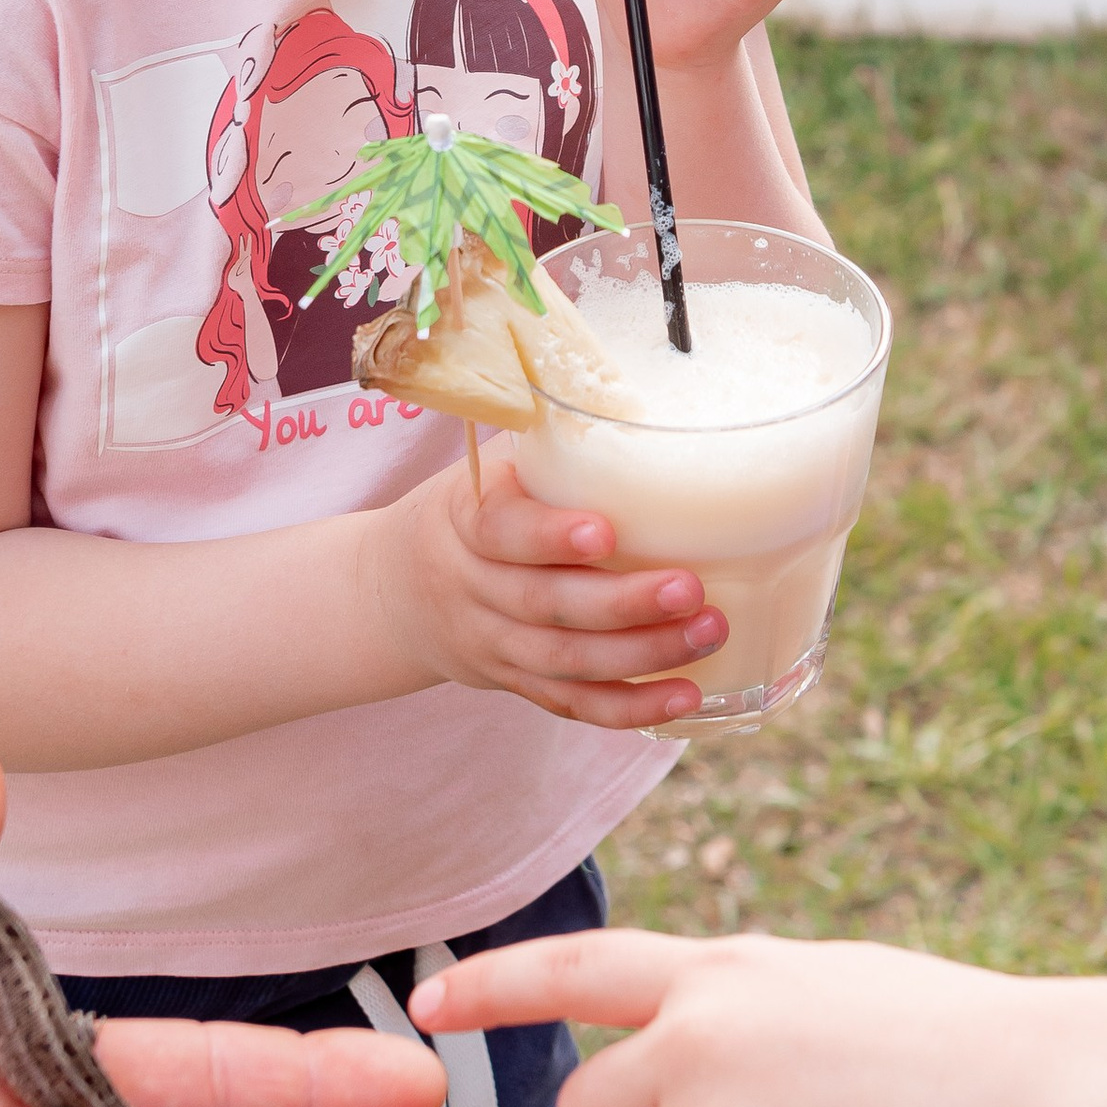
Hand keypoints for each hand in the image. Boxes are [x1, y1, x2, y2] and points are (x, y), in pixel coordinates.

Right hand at [383, 445, 727, 727]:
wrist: (399, 588)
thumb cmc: (477, 507)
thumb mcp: (493, 467)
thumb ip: (555, 446)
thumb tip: (653, 398)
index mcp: (467, 520)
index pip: (500, 529)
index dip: (549, 535)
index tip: (605, 530)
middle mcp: (474, 587)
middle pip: (545, 604)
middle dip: (622, 603)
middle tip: (690, 588)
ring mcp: (495, 644)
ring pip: (564, 661)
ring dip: (641, 654)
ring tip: (707, 632)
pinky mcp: (517, 683)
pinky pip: (572, 705)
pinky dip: (628, 707)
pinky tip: (683, 698)